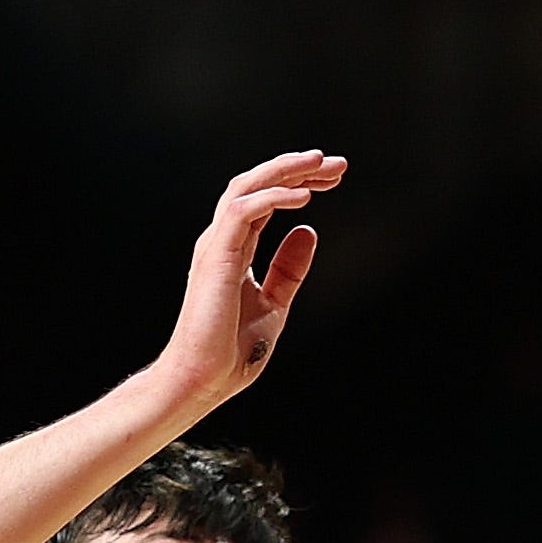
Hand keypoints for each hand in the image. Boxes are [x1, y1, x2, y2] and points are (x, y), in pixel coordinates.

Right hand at [145, 149, 341, 420]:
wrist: (204, 379)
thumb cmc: (230, 349)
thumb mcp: (274, 302)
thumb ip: (288, 268)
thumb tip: (307, 232)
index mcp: (234, 249)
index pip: (266, 201)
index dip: (298, 182)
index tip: (333, 177)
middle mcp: (222, 240)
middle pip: (257, 185)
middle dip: (297, 169)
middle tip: (336, 163)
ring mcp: (216, 246)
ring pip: (246, 188)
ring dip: (284, 171)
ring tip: (319, 163)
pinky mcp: (216, 257)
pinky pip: (242, 212)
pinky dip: (273, 198)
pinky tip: (303, 197)